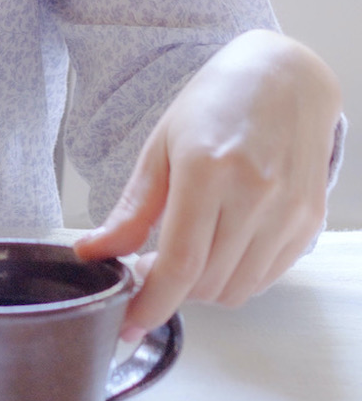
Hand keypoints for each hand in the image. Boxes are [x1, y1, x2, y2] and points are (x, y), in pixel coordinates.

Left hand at [73, 31, 341, 337]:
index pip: (180, 264)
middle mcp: (254, 193)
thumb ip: (131, 209)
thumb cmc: (215, 103)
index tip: (128, 324)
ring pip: (237, 289)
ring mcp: (288, 210)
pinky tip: (223, 243)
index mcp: (208, 170)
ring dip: (205, 286)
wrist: (284, 77)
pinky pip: (267, 277)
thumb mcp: (161, 146)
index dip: (151, 303)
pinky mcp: (308, 220)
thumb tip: (92, 253)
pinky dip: (238, 276)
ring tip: (190, 247)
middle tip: (151, 266)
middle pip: (206, 283)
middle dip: (172, 288)